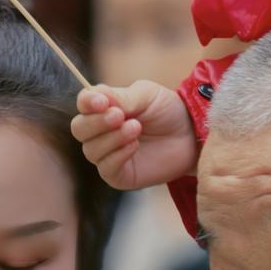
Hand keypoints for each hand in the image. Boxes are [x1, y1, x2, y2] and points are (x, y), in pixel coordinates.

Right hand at [70, 80, 197, 189]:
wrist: (191, 134)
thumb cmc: (168, 110)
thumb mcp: (147, 94)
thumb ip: (121, 96)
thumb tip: (96, 97)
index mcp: (105, 107)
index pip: (83, 103)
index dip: (88, 102)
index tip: (102, 102)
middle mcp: (101, 131)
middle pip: (79, 128)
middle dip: (97, 122)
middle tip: (120, 116)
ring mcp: (108, 154)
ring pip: (91, 149)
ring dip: (112, 138)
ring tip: (136, 128)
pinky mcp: (119, 175)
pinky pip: (106, 168)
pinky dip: (118, 155)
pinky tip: (134, 145)